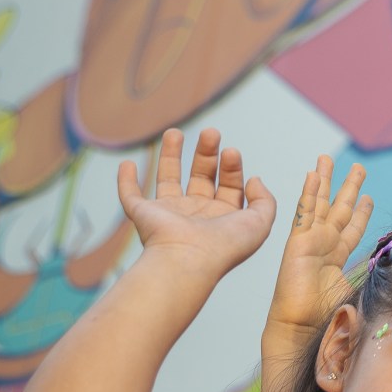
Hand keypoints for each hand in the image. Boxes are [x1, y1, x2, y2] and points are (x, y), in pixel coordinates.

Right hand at [117, 129, 274, 275]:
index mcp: (223, 219)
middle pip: (201, 178)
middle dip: (207, 154)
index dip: (232, 167)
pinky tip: (128, 164)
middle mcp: (197, 216)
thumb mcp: (260, 222)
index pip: (230, 187)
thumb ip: (265, 200)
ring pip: (168, 180)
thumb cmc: (225, 245)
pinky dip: (126, 181)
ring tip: (176, 132)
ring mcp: (169, 214)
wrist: (188, 259)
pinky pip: (130, 195)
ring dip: (171, 156)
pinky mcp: (143, 214)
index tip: (232, 152)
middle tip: (211, 133)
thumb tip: (254, 179)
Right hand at [268, 155, 373, 337]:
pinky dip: (309, 191)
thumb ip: (372, 278)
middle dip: (348, 187)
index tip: (370, 197)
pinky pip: (305, 211)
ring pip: (319, 203)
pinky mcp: (297, 241)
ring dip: (325, 180)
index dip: (361, 213)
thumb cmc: (326, 316)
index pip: (352, 229)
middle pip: (338, 209)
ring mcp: (309, 241)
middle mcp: (324, 246)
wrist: (302, 327)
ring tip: (327, 158)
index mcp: (338, 258)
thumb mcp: (358, 291)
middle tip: (358, 168)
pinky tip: (312, 174)